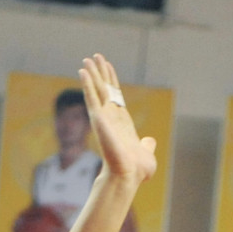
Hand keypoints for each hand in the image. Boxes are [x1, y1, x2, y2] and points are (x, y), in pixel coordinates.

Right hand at [78, 54, 156, 186]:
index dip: (112, 80)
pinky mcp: (98, 119)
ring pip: (97, 89)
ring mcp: (104, 117)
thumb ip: (147, 145)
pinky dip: (87, 84)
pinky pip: (91, 97)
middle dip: (101, 72)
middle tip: (95, 56)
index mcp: (122, 122)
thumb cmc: (137, 170)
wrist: (129, 175)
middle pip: (105, 88)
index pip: (116, 95)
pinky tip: (82, 71)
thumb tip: (150, 141)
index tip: (107, 66)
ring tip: (87, 59)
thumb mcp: (146, 152)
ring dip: (92, 73)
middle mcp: (111, 117)